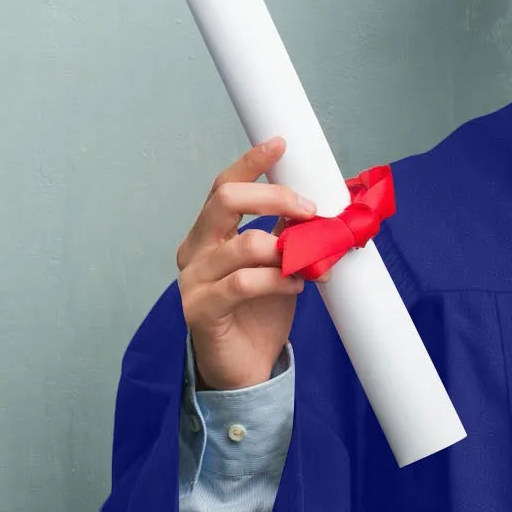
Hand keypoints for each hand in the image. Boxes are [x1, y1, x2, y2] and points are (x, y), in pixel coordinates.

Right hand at [176, 137, 330, 390]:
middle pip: (226, 201)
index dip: (251, 163)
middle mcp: (194, 251)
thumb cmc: (260, 312)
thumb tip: (318, 205)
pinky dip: (279, 280)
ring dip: (288, 250)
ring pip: (244, 244)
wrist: (246, 367)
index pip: (223, 186)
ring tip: (313, 262)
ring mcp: (193, 281)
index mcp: (208, 234)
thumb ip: (288, 235)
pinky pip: (245, 283)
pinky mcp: (201, 310)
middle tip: (310, 210)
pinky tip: (298, 284)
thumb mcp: (279, 264)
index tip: (280, 144)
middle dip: (275, 197)